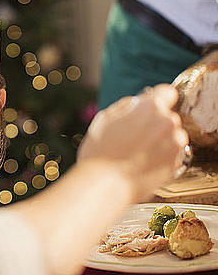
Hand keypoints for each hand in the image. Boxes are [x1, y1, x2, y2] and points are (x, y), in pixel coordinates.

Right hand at [78, 84, 188, 201]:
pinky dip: (162, 157)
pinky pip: (173, 155)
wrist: (105, 184)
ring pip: (172, 136)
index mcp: (150, 107)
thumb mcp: (105, 118)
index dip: (158, 100)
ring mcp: (175, 145)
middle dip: (155, 123)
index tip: (150, 108)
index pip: (167, 92)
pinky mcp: (177, 164)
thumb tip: (137, 104)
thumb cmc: (100, 153)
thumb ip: (126, 106)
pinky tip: (142, 163)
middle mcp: (167, 123)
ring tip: (138, 153)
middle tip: (135, 136)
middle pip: (168, 116)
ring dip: (161, 141)